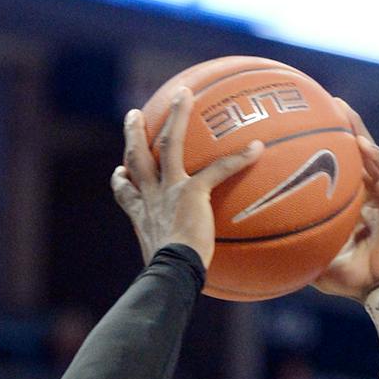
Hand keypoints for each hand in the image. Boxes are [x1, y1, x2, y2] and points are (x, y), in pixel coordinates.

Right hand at [112, 89, 263, 265]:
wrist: (172, 273)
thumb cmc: (171, 278)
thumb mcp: (166, 269)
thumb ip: (176, 263)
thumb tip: (191, 283)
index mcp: (142, 214)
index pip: (126, 192)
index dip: (122, 179)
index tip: (121, 171)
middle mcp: (150, 197)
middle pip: (137, 156)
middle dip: (134, 133)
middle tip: (133, 114)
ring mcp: (169, 190)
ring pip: (169, 143)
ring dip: (177, 116)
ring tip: (184, 94)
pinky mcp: (191, 192)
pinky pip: (218, 169)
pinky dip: (240, 159)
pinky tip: (258, 148)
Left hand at [312, 105, 378, 301]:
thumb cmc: (351, 278)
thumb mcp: (316, 258)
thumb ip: (296, 246)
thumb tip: (260, 248)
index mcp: (356, 203)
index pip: (343, 167)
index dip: (331, 147)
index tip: (312, 127)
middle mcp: (374, 193)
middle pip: (359, 152)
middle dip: (346, 126)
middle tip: (329, 103)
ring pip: (375, 155)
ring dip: (360, 131)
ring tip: (344, 111)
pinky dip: (377, 158)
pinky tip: (362, 144)